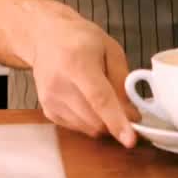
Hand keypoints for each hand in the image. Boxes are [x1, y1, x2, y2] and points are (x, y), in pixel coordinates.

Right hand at [28, 8, 140, 146]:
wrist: (46, 38)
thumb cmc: (81, 39)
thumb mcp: (110, 49)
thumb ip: (122, 79)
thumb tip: (131, 112)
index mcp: (78, 64)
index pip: (99, 99)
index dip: (117, 121)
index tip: (130, 140)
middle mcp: (60, 84)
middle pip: (95, 119)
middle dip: (116, 121)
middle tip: (126, 107)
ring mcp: (50, 99)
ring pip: (88, 128)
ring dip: (103, 122)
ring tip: (103, 98)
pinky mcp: (47, 110)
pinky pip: (77, 127)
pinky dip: (89, 121)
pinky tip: (87, 101)